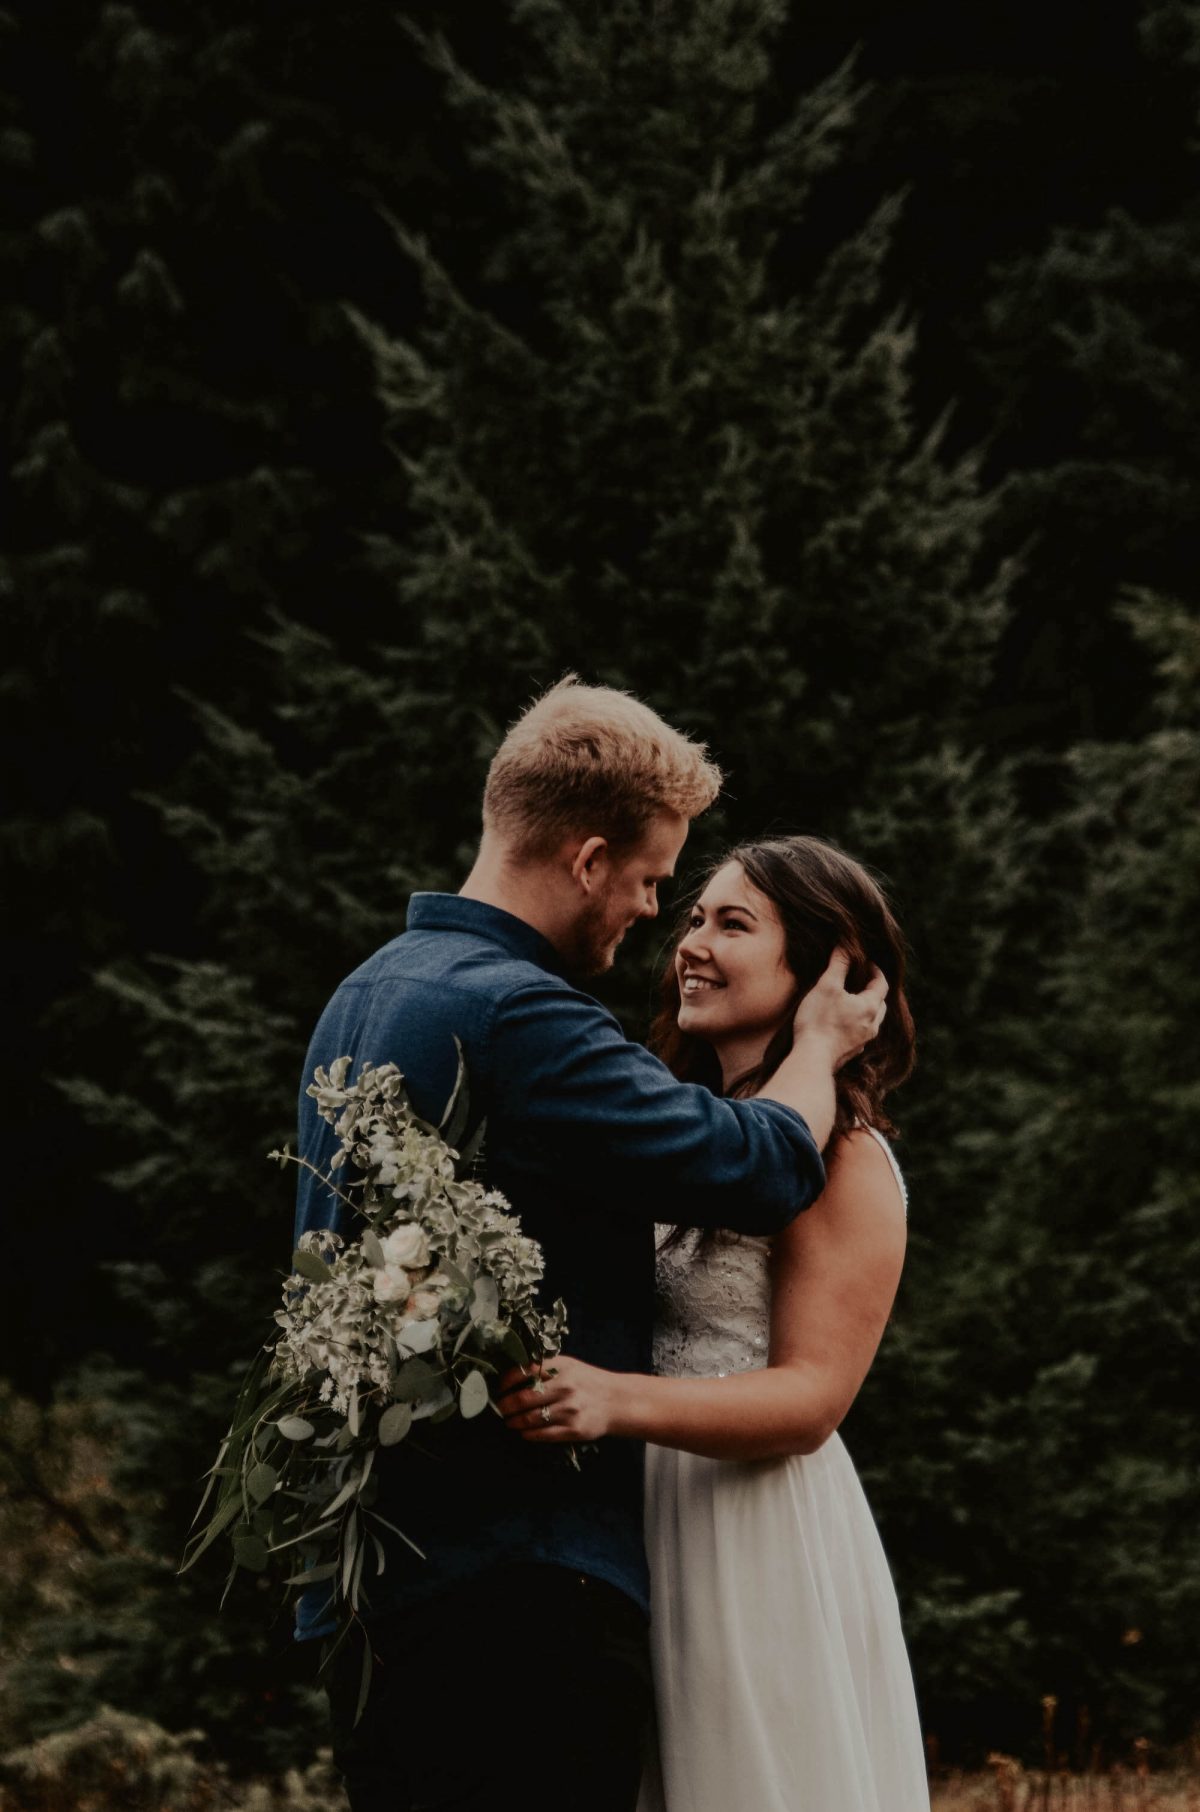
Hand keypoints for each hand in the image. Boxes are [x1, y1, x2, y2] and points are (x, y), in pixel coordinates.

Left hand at [497, 1355, 621, 1443]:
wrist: (616, 1401)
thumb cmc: (587, 1382)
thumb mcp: (569, 1366)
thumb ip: (544, 1368)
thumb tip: (512, 1376)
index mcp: (561, 1367)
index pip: (524, 1371)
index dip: (506, 1382)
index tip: (500, 1388)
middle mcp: (565, 1387)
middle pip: (524, 1398)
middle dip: (506, 1406)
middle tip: (500, 1408)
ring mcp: (569, 1410)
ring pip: (531, 1419)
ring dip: (514, 1422)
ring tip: (509, 1421)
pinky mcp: (574, 1430)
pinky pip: (544, 1434)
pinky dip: (528, 1434)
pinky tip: (523, 1432)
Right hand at [792, 948, 887, 1070]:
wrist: (812, 1059)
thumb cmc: (819, 1020)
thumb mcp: (827, 986)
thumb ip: (838, 965)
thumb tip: (846, 946)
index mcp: (870, 1007)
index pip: (881, 984)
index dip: (875, 970)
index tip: (865, 962)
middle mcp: (872, 1025)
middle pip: (880, 1004)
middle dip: (873, 990)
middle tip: (860, 980)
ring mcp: (863, 1042)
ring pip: (872, 1021)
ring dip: (865, 1009)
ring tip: (851, 1001)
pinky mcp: (851, 1053)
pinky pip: (860, 1034)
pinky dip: (856, 1024)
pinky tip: (842, 1023)